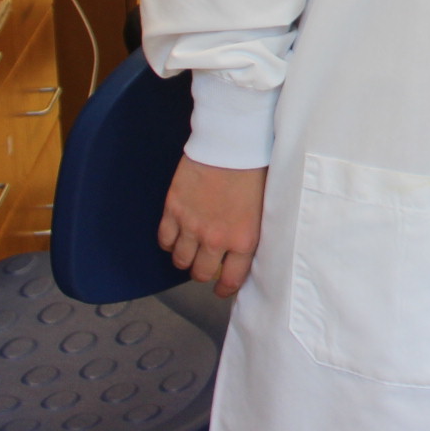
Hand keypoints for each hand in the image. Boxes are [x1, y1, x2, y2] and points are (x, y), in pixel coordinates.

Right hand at [158, 156, 267, 296]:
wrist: (232, 142)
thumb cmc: (255, 168)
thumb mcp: (265, 207)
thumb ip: (253, 232)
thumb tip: (246, 250)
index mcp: (244, 239)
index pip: (231, 279)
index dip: (225, 288)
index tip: (222, 288)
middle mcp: (215, 238)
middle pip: (201, 274)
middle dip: (204, 273)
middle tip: (206, 266)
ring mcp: (191, 225)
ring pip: (180, 260)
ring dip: (185, 258)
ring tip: (191, 250)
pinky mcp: (173, 209)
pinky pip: (164, 239)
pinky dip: (169, 241)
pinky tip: (177, 235)